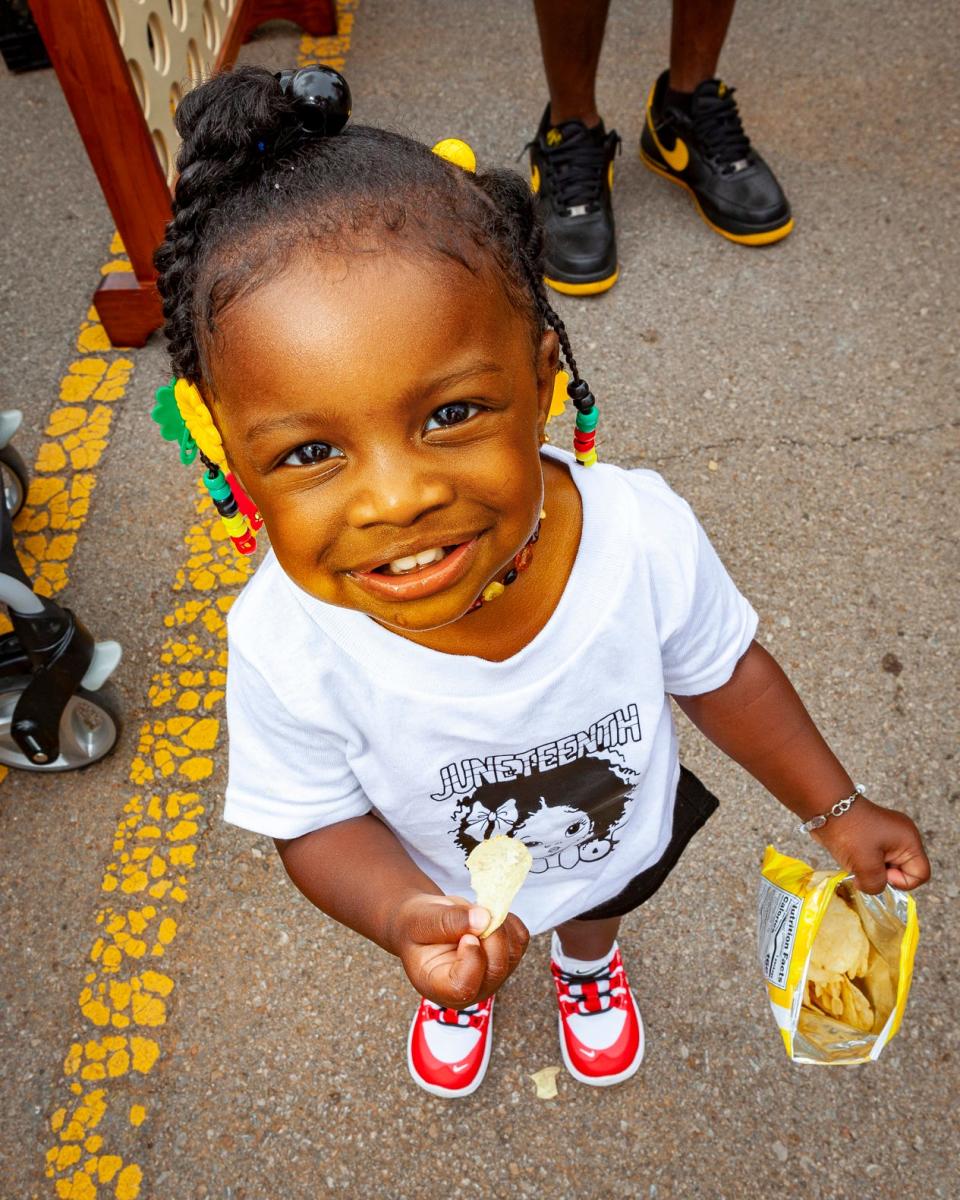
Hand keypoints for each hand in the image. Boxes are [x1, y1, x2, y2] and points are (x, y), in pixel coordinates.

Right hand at [393, 894, 528, 1007]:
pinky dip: (510, 922)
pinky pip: (520, 940)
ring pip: (512, 954)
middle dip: (490, 935)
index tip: (467, 937)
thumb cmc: (417, 925)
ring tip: (476, 914)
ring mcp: (490, 977)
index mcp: (439, 987)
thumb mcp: (421, 919)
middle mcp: (469, 989)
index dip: (472, 959)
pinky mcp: (505, 959)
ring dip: (500, 926)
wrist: (426, 922)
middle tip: (474, 913)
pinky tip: (489, 917)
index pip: (465, 987)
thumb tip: (484, 919)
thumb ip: (448, 921)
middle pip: (495, 969)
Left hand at [812, 795, 930, 892]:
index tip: (879, 870)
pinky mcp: (873, 837)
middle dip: (882, 875)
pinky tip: (851, 857)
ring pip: (886, 867)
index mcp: (909, 840)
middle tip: (864, 866)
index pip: (920, 874)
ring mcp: (888, 836)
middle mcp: (902, 837)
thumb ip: (875, 884)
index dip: (900, 881)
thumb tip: (872, 887)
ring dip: (870, 870)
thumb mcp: (864, 864)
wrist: (825, 808)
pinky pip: (875, 859)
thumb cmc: (848, 831)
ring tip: (855, 860)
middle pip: (903, 871)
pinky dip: (864, 863)